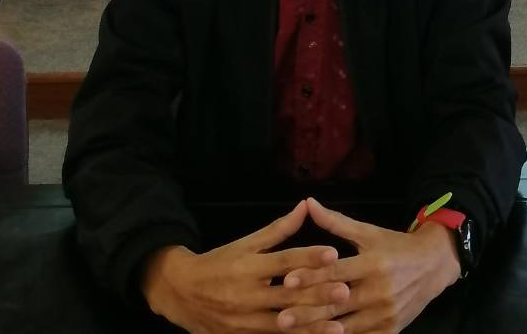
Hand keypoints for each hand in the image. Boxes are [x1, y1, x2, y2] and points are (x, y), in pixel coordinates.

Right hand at [141, 199, 350, 333]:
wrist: (181, 293)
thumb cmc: (219, 263)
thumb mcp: (245, 243)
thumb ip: (278, 229)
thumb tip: (305, 205)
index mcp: (249, 267)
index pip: (284, 261)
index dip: (308, 257)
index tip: (333, 254)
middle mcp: (248, 296)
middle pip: (287, 296)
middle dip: (317, 295)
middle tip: (345, 290)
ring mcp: (245, 322)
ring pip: (283, 325)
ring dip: (311, 326)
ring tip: (339, 325)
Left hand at [276, 197, 460, 333]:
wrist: (434, 265)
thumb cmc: (395, 246)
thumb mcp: (369, 231)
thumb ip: (337, 222)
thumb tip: (308, 203)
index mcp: (372, 263)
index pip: (336, 271)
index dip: (311, 276)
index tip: (287, 279)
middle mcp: (379, 290)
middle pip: (338, 304)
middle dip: (307, 312)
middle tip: (280, 318)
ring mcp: (385, 314)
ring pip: (347, 328)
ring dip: (319, 332)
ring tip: (294, 333)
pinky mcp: (391, 331)